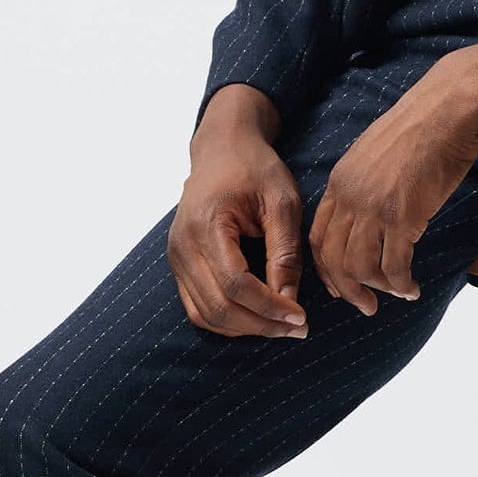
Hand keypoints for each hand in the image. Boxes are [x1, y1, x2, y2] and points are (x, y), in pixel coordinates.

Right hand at [169, 86, 307, 337]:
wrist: (222, 148)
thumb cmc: (255, 169)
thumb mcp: (282, 201)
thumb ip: (285, 251)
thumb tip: (290, 300)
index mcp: (207, 224)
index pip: (236, 283)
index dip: (269, 307)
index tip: (301, 317)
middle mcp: (183, 245)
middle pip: (218, 306)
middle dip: (260, 325)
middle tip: (297, 328)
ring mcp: (176, 257)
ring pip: (205, 314)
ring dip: (245, 329)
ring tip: (281, 326)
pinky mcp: (179, 265)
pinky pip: (198, 307)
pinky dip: (227, 320)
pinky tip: (257, 317)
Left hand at [308, 69, 477, 313]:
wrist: (447, 110)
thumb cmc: (421, 129)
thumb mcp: (375, 155)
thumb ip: (364, 185)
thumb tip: (371, 215)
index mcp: (339, 181)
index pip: (318, 236)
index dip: (326, 267)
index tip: (341, 285)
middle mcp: (349, 197)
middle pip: (332, 258)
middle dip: (348, 289)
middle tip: (365, 305)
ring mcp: (374, 207)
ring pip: (359, 267)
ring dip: (376, 289)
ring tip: (396, 293)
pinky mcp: (403, 215)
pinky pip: (394, 265)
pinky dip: (401, 283)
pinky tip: (413, 288)